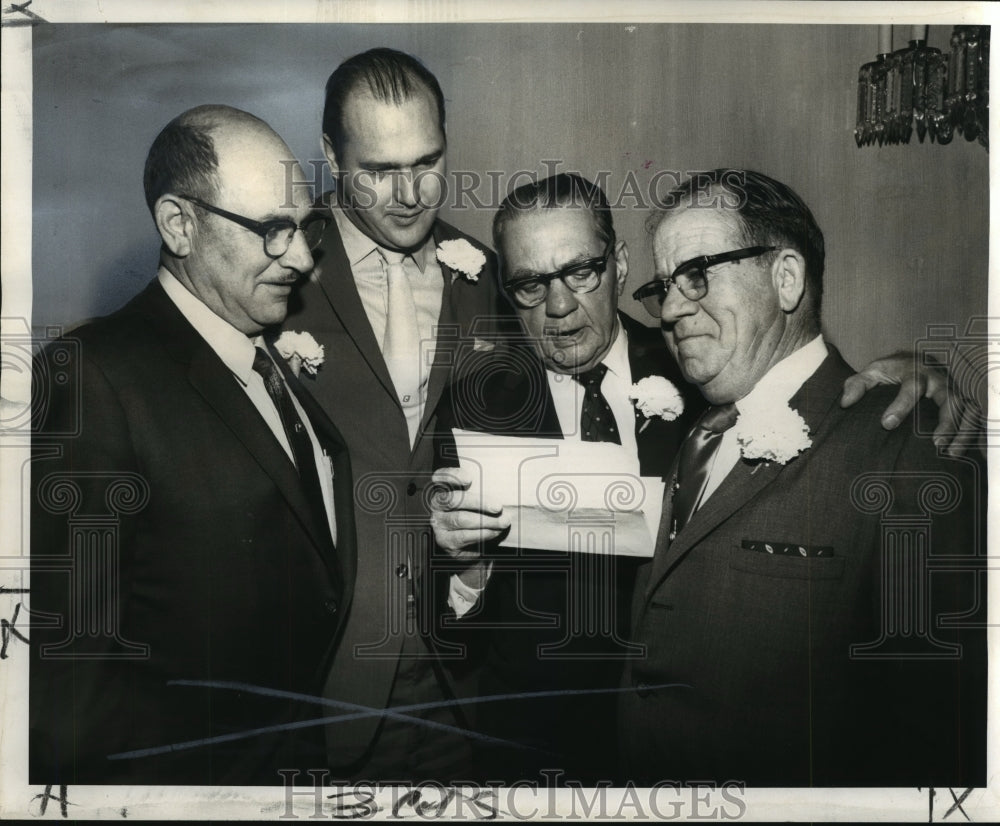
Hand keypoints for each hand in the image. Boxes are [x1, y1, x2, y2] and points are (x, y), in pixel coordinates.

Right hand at [428, 467, 510, 559]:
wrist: (474, 544)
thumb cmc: (479, 513)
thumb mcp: (479, 499)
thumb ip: (481, 491)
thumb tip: (500, 489)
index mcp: (443, 488)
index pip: (441, 477)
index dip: (452, 476)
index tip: (468, 479)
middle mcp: (436, 505)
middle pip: (453, 499)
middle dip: (478, 502)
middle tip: (498, 507)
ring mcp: (438, 523)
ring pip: (460, 519)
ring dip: (486, 521)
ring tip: (503, 522)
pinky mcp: (444, 540)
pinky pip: (463, 536)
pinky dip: (482, 533)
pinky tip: (495, 531)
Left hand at [840, 350, 984, 455]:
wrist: (913, 361)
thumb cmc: (890, 371)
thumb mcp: (872, 372)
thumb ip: (857, 384)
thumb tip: (845, 402)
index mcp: (914, 371)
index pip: (911, 386)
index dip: (900, 405)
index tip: (887, 424)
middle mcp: (938, 379)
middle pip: (949, 398)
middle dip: (945, 421)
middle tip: (935, 443)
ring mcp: (953, 389)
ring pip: (966, 408)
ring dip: (962, 431)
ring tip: (950, 453)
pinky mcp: (961, 399)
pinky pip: (973, 415)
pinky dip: (970, 433)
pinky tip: (960, 452)